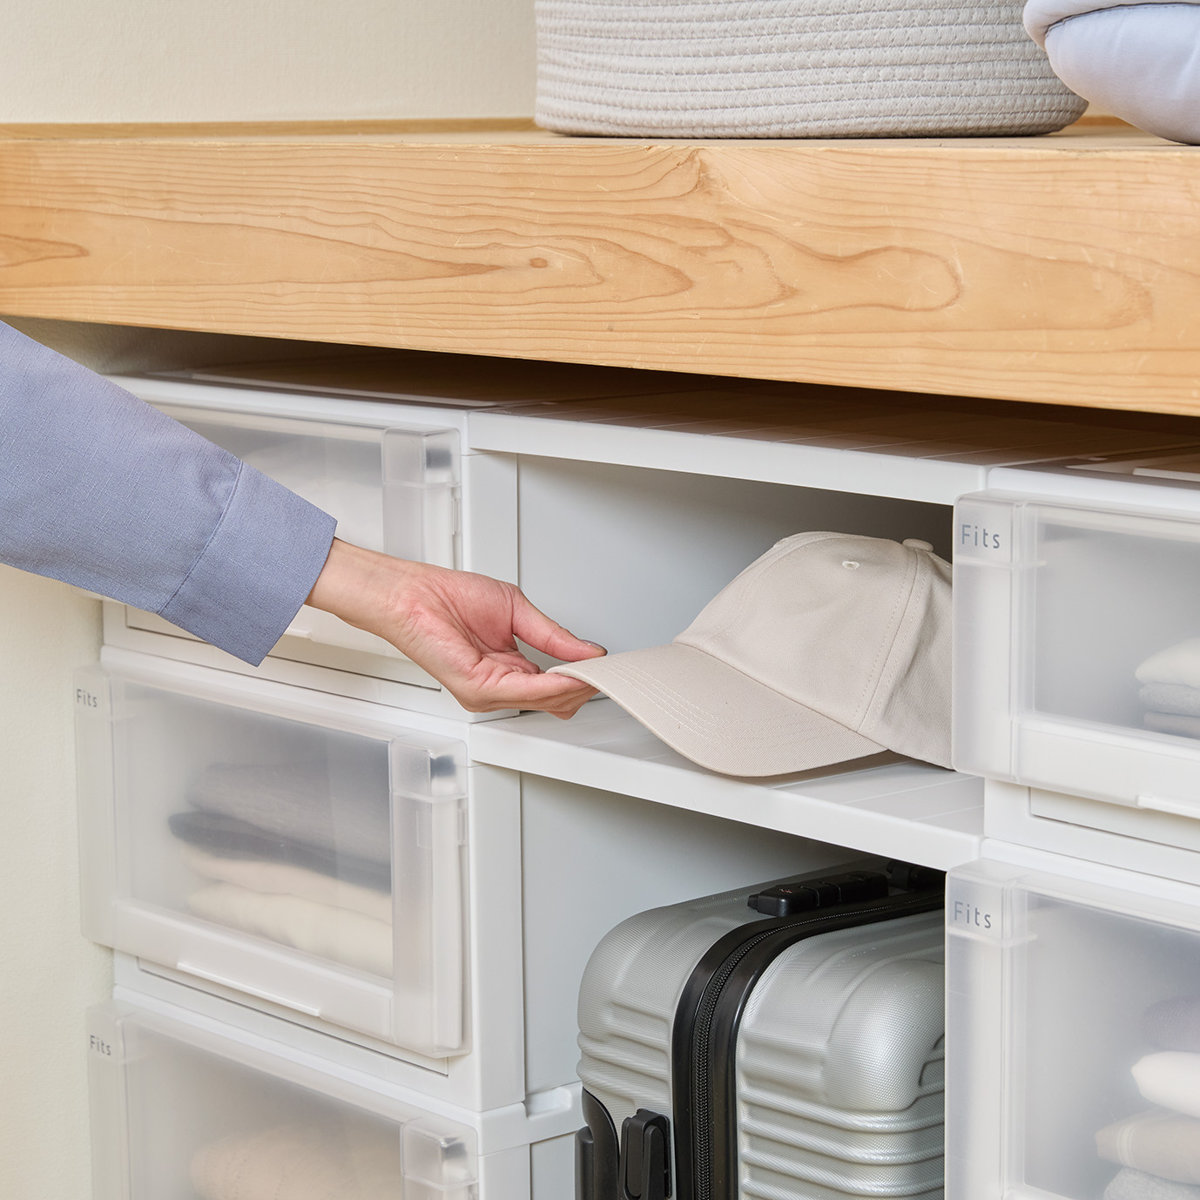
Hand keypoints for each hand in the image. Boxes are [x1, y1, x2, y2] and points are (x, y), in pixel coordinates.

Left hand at [306, 539, 604, 717]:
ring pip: (547, 700)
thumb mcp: (518, 612)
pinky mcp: (478, 688)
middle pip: (558, 700)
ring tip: (594, 668)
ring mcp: (488, 691)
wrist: (413, 594)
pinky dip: (554, 684)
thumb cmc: (450, 598)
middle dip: (585, 683)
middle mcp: (500, 686)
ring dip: (575, 684)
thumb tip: (588, 651)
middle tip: (605, 667)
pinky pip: (527, 692)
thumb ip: (554, 636)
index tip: (605, 664)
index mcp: (510, 669)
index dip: (583, 676)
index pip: (557, 687)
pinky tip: (570, 672)